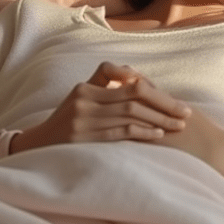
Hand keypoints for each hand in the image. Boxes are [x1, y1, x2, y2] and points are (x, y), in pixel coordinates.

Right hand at [14, 63, 190, 151]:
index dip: (155, 92)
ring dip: (158, 121)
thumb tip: (138, 77)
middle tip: (186, 114)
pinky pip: (121, 134)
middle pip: (135, 98)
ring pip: (131, 116)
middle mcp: (84, 101)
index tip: (175, 101)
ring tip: (177, 126)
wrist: (37, 147)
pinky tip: (158, 135)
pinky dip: (143, 134)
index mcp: (85, 87)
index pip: (129, 84)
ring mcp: (84, 121)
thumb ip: (107, 83)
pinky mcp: (85, 141)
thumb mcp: (81, 96)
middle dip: (164, 105)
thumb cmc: (67, 120)